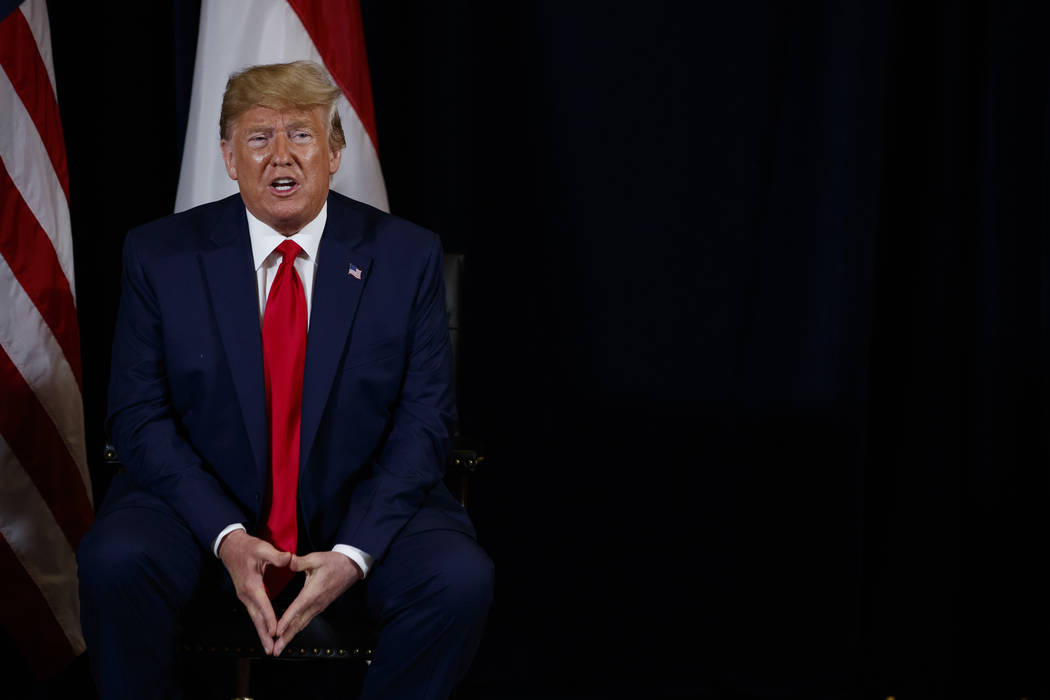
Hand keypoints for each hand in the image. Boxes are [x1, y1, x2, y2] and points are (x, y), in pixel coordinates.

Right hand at [217, 530, 291, 654]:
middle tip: (271, 649)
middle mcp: (246, 594)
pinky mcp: (245, 596)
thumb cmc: (247, 548)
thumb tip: (289, 559)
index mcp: (251, 585)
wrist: (230, 547)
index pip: (263, 605)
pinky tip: (264, 632)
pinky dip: (259, 624)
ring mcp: (244, 596)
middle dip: (264, 634)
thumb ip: (276, 555)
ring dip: (261, 632)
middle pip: (256, 618)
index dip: (270, 619)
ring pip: (254, 617)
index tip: (276, 631)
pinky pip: (253, 613)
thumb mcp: (262, 548)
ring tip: (268, 646)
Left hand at [273, 551, 360, 655]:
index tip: (276, 633)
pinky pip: (306, 620)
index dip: (285, 621)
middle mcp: (315, 604)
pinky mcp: (321, 606)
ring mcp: (319, 607)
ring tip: (280, 647)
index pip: (296, 609)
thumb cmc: (333, 562)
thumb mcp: (316, 558)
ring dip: (290, 636)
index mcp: (312, 593)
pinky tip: (291, 633)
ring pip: (302, 624)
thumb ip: (299, 562)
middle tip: (274, 651)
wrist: (352, 567)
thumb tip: (285, 561)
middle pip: (298, 624)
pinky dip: (296, 629)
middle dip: (286, 638)